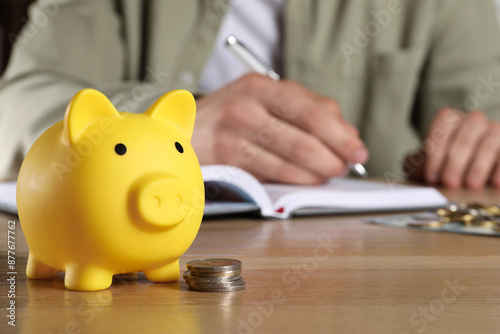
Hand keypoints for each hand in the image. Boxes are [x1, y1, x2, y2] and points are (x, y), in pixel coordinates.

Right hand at [192, 74, 368, 183]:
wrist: (182, 132)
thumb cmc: (228, 118)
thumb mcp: (262, 102)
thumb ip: (302, 113)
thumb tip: (345, 135)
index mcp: (261, 86)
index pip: (313, 108)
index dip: (341, 133)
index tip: (357, 149)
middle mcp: (247, 106)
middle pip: (306, 134)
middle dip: (334, 156)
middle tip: (346, 166)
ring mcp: (235, 133)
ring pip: (292, 158)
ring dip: (318, 172)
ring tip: (328, 174)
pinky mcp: (228, 159)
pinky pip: (273, 174)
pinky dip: (296, 180)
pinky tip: (306, 180)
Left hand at [406, 107, 499, 188]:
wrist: (469, 170)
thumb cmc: (444, 164)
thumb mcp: (428, 162)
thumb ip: (418, 163)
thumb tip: (419, 171)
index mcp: (450, 119)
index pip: (442, 125)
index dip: (435, 151)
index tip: (430, 176)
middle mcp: (474, 121)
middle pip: (464, 137)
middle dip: (455, 162)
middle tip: (449, 183)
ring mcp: (494, 130)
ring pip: (488, 144)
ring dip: (478, 166)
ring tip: (471, 185)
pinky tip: (495, 183)